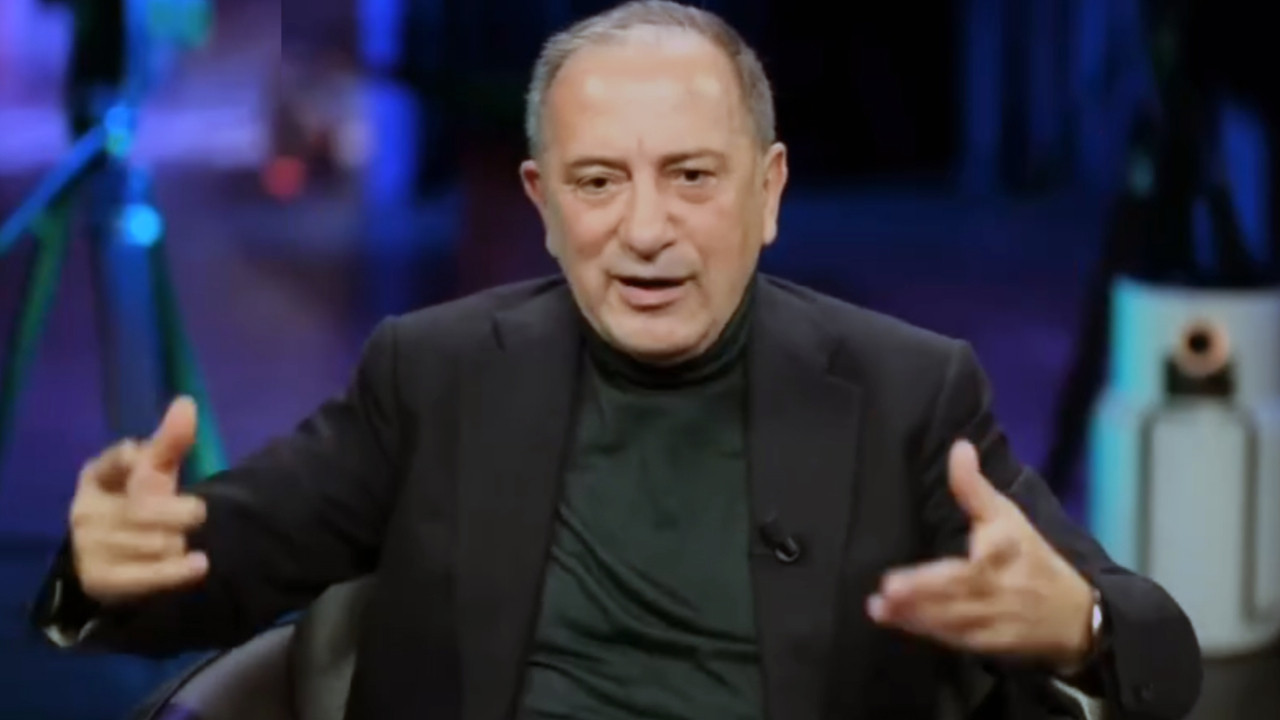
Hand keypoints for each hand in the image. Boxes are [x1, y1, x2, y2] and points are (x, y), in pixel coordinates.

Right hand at [69, 397, 208, 604]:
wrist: (116, 563)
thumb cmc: (139, 504)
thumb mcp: (155, 471)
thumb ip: (170, 441)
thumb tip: (187, 403)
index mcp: (96, 476)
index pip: (122, 458)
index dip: (143, 462)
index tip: (155, 468)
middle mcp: (85, 510)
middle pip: (144, 509)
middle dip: (180, 512)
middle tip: (195, 513)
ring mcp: (88, 547)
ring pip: (153, 543)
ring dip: (178, 542)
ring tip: (180, 542)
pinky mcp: (100, 579)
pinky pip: (145, 576)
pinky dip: (176, 571)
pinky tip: (197, 564)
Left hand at [867, 440, 1094, 670]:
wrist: (1076, 614)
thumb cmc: (1032, 556)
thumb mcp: (1006, 516)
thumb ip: (974, 487)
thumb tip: (958, 446)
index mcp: (1002, 556)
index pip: (971, 565)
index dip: (939, 573)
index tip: (905, 573)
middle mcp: (998, 591)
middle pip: (956, 597)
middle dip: (920, 597)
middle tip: (884, 593)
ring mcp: (994, 622)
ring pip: (952, 621)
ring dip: (915, 617)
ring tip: (878, 609)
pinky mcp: (990, 644)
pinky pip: (956, 639)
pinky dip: (928, 633)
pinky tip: (900, 622)